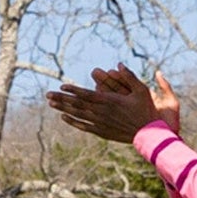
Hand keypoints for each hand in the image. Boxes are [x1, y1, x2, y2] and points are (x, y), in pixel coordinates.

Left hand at [46, 63, 178, 144]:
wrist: (149, 133)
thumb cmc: (146, 110)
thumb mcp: (142, 90)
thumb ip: (130, 77)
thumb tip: (119, 64)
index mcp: (110, 101)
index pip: (87, 95)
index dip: (73, 90)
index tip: (62, 86)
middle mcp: (102, 112)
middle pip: (77, 105)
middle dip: (61, 99)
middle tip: (47, 95)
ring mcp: (100, 123)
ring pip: (78, 115)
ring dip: (63, 109)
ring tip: (51, 103)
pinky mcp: (101, 131)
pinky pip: (83, 126)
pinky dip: (72, 122)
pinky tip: (63, 117)